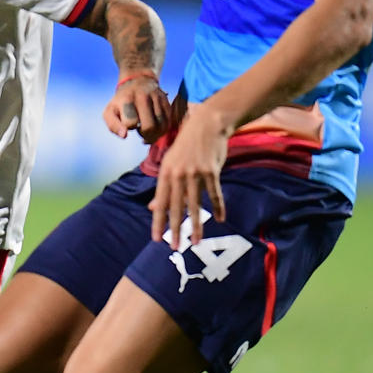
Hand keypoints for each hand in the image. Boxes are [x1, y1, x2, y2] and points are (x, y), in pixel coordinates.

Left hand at [102, 70, 173, 142]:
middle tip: (140, 131)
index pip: (130, 123)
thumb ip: (113, 125)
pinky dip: (162, 130)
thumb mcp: (110, 111)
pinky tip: (156, 129)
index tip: (128, 124)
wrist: (138, 81)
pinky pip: (168, 122)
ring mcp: (156, 98)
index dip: (129, 127)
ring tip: (148, 131)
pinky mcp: (167, 101)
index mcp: (126, 99)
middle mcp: (143, 97)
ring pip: (161, 126)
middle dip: (144, 134)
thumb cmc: (122, 102)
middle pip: (149, 127)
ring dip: (155, 134)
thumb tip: (124, 136)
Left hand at [150, 102, 230, 248]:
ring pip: (195, 205)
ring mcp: (195, 173)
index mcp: (165, 173)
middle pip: (175, 207)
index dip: (158, 221)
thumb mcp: (170, 164)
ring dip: (195, 225)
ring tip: (195, 241)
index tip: (156, 238)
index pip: (160, 202)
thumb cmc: (186, 147)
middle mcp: (178, 174)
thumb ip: (163, 187)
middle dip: (174, 229)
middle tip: (174, 247)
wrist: (206, 125)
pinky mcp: (211, 171)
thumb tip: (153, 208)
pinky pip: (215, 194)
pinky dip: (218, 207)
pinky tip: (220, 219)